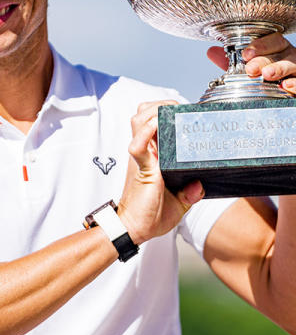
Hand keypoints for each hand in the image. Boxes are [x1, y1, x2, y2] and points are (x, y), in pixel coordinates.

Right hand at [117, 101, 204, 243]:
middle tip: (177, 108)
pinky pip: (139, 145)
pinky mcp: (141, 168)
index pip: (153, 121)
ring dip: (153, 112)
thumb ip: (191, 193)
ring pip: (139, 121)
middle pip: (143, 114)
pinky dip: (146, 132)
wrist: (134, 229)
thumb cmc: (152, 215)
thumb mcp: (179, 202)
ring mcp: (141, 159)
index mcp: (153, 155)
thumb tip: (200, 184)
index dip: (165, 110)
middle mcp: (146, 152)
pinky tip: (156, 125)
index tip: (184, 110)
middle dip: (159, 105)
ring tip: (167, 112)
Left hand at [207, 32, 295, 93]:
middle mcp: (290, 57)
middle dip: (264, 60)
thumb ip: (232, 62)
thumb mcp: (250, 67)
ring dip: (279, 69)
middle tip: (251, 68)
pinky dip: (295, 84)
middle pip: (280, 54)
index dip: (260, 46)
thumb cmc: (268, 76)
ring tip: (267, 74)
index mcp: (278, 49)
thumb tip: (211, 51)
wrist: (285, 93)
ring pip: (293, 66)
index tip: (245, 54)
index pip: (273, 41)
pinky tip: (286, 86)